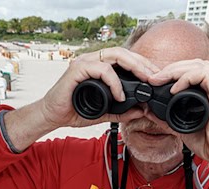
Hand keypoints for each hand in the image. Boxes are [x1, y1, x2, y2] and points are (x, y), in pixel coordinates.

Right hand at [40, 47, 158, 128]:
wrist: (52, 116)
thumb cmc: (73, 111)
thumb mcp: (103, 113)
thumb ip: (121, 112)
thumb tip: (141, 111)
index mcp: (99, 66)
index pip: (125, 59)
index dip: (142, 65)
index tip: (156, 78)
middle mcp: (92, 60)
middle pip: (123, 52)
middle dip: (142, 63)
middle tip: (155, 78)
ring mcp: (84, 63)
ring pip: (114, 55)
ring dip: (133, 67)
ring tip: (144, 81)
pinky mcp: (77, 69)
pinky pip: (102, 70)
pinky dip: (114, 82)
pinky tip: (120, 96)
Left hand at [149, 59, 208, 185]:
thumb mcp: (184, 128)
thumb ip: (167, 118)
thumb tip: (150, 111)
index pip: (193, 70)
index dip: (173, 72)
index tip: (156, 82)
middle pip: (195, 63)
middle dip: (171, 68)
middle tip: (154, 78)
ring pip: (199, 65)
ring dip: (176, 70)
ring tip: (160, 80)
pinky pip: (204, 74)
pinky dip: (186, 78)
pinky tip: (174, 90)